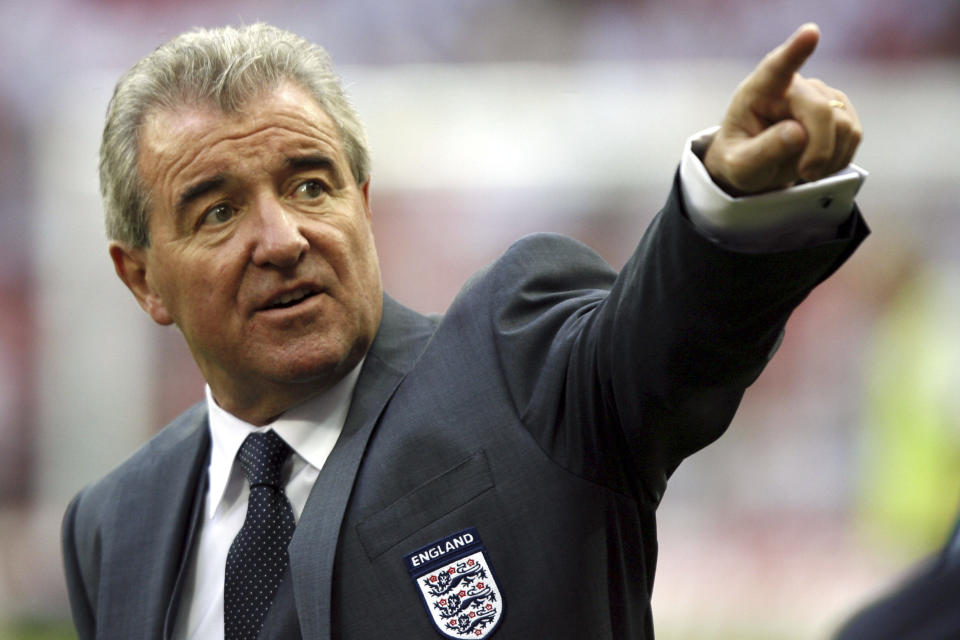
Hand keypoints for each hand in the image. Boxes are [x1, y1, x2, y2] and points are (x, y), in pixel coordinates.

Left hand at [703, 23, 861, 195]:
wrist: (754, 164)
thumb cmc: (740, 160)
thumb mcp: (739, 167)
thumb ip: (761, 152)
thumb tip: (798, 133)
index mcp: (759, 91)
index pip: (777, 67)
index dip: (795, 51)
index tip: (810, 33)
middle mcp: (794, 85)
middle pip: (821, 112)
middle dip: (818, 151)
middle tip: (804, 175)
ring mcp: (821, 93)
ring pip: (844, 126)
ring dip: (827, 158)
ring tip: (802, 169)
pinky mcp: (840, 108)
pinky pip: (854, 135)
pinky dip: (838, 159)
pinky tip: (817, 163)